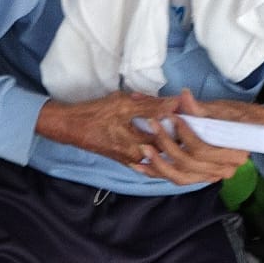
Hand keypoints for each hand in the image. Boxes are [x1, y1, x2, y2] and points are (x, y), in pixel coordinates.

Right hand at [36, 90, 180, 166]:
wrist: (71, 126)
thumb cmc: (95, 114)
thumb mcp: (124, 105)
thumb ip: (151, 106)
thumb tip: (176, 103)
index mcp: (138, 146)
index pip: (170, 139)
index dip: (184, 126)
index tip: (192, 113)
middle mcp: (136, 158)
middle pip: (166, 148)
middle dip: (176, 133)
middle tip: (188, 117)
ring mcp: (130, 160)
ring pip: (157, 151)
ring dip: (165, 137)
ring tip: (175, 124)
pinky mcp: (125, 159)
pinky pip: (147, 154)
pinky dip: (155, 143)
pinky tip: (158, 132)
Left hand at [127, 89, 263, 186]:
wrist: (252, 128)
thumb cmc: (238, 115)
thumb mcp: (220, 109)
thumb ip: (199, 107)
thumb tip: (183, 96)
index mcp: (233, 153)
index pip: (202, 149)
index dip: (184, 134)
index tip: (171, 117)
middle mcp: (224, 169)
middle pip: (189, 164)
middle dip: (167, 146)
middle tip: (152, 126)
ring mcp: (211, 176)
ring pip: (181, 177)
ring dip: (158, 165)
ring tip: (142, 151)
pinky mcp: (200, 177)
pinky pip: (177, 179)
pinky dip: (158, 173)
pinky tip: (141, 167)